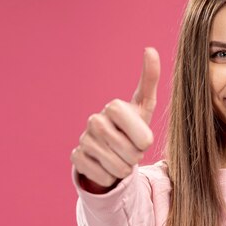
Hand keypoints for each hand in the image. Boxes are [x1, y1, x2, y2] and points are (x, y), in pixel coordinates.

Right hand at [70, 47, 160, 190]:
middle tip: (131, 149)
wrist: (111, 150)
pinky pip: (102, 176)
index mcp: (114, 106)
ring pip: (117, 167)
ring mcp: (83, 139)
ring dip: (124, 168)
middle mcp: (94, 120)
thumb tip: (150, 49)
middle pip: (130, 153)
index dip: (145, 142)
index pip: (143, 137)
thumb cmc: (133, 127)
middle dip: (136, 157)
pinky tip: (105, 165)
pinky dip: (109, 176)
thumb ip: (150, 79)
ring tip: (120, 157)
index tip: (142, 138)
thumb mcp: (145, 106)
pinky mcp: (75, 157)